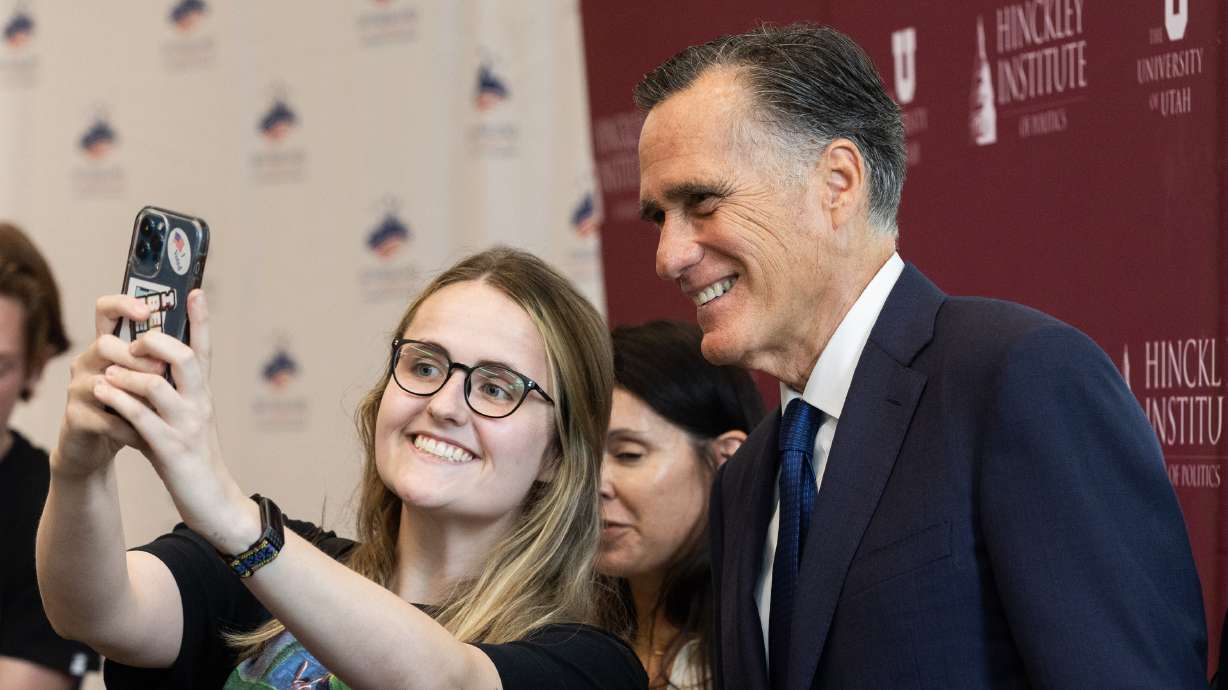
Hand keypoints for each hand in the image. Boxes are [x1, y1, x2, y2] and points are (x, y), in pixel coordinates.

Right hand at [53, 295, 164, 476]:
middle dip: (137, 358)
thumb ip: (167, 358)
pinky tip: (145, 436)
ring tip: (158, 405)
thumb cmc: (133, 408)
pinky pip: (105, 419)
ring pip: (102, 381)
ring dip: (135, 392)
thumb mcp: (152, 380)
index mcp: (109, 347)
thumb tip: (197, 326)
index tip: (146, 310)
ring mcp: (77, 389)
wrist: (101, 448)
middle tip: (162, 370)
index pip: (106, 311)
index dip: (122, 304)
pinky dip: (129, 428)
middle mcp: (88, 362)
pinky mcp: (75, 419)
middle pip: (105, 344)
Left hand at [91, 290, 254, 547]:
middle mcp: (200, 404)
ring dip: (128, 374)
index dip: (201, 319)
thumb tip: (139, 365)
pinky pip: (142, 419)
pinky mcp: (171, 449)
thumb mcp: (183, 418)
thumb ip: (167, 392)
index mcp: (203, 394)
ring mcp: (187, 426)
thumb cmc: (190, 456)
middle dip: (155, 342)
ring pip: (158, 386)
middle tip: (133, 340)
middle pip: (186, 358)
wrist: (211, 499)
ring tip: (106, 370)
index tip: (194, 290)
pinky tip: (103, 392)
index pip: (205, 349)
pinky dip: (120, 403)